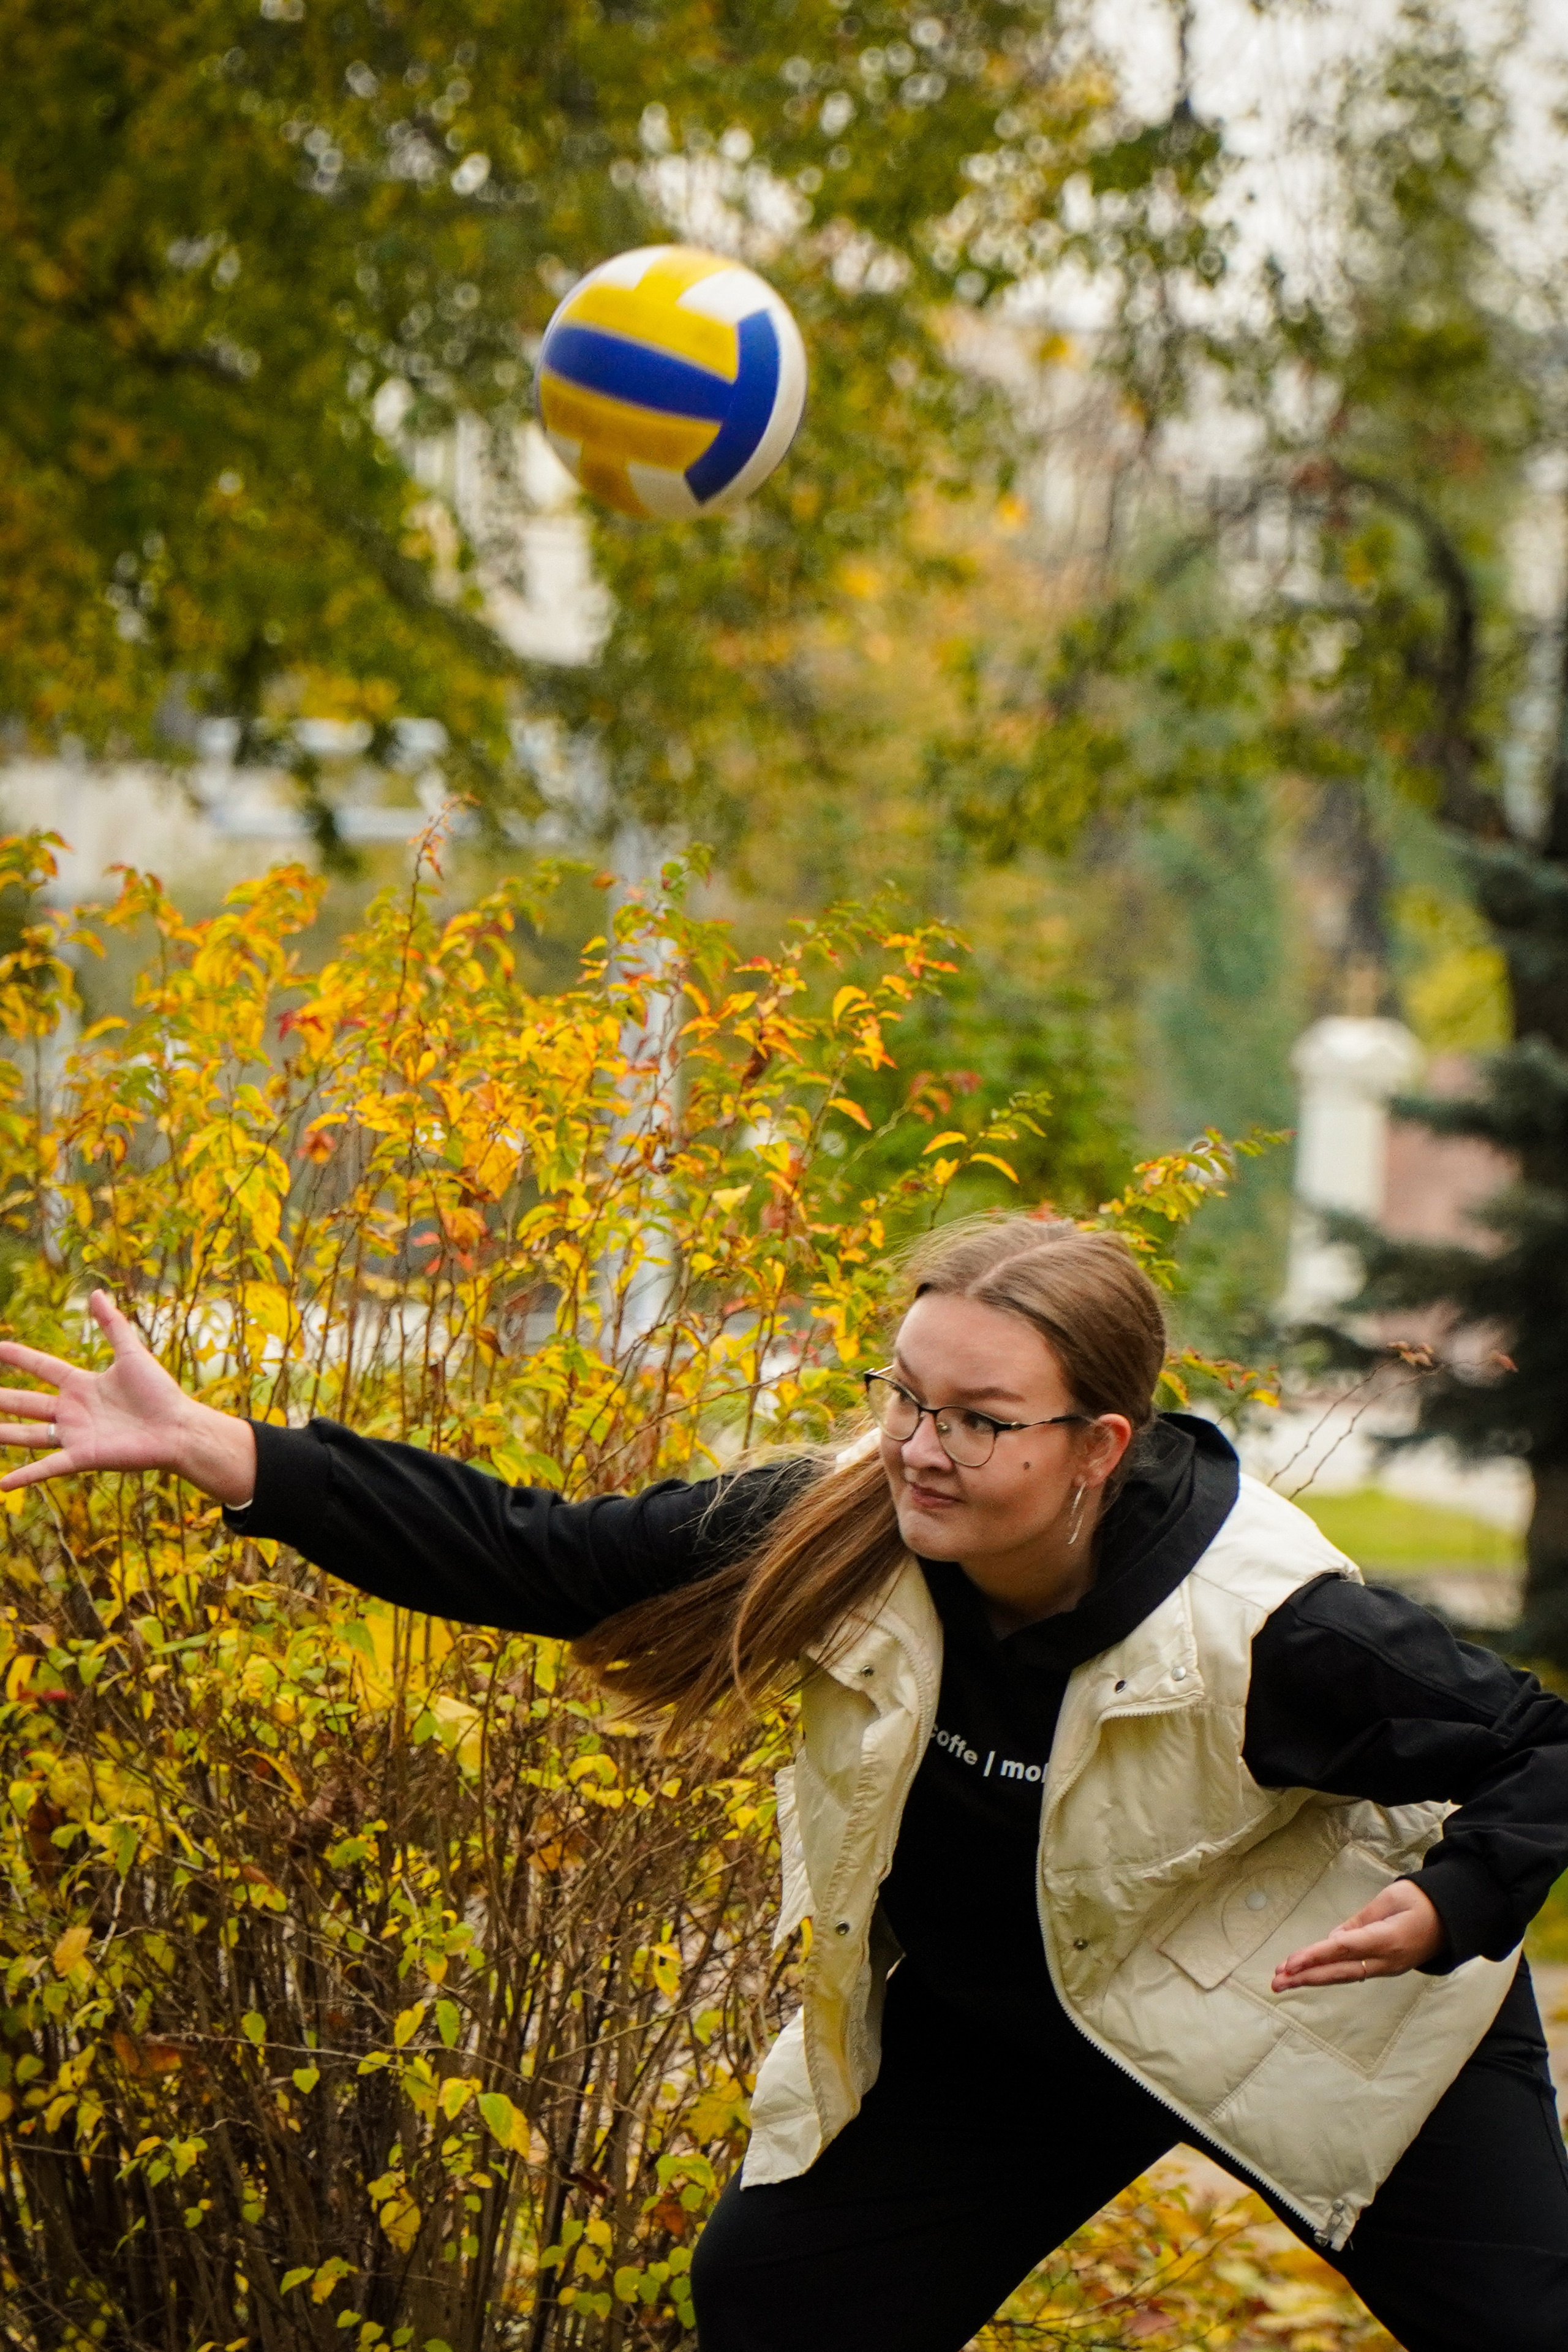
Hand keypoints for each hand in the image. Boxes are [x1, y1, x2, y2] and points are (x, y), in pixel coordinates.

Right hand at [0, 1291, 256, 1507]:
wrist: (179, 1427)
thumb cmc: (160, 1392)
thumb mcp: (132, 1353)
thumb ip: (112, 1324)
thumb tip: (96, 1293)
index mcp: (82, 1385)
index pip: (43, 1368)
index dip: (19, 1357)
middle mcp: (73, 1410)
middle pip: (27, 1403)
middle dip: (2, 1399)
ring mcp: (76, 1435)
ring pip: (29, 1434)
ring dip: (4, 1434)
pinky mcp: (83, 1456)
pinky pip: (47, 1467)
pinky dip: (25, 1476)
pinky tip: (3, 1484)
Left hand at [1272, 1878, 1444, 1991]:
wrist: (1452, 1918)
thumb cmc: (1421, 1901)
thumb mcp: (1390, 1899)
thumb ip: (1360, 1921)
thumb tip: (1332, 1941)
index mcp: (1387, 1939)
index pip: (1344, 1950)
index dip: (1315, 1956)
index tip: (1290, 1963)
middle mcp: (1386, 1960)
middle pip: (1339, 1971)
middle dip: (1306, 1977)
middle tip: (1276, 1982)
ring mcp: (1387, 1968)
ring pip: (1344, 1975)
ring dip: (1314, 1978)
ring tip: (1284, 1981)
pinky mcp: (1386, 1968)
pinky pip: (1354, 1972)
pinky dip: (1330, 1973)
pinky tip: (1310, 1974)